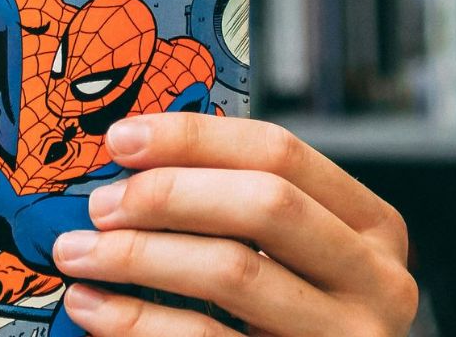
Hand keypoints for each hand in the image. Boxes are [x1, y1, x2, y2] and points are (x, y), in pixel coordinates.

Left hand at [51, 114, 417, 336]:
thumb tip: (132, 161)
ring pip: (234, 272)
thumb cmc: (287, 317)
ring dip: (138, 256)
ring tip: (78, 254)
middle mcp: (377, 279)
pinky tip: (93, 307)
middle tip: (101, 206)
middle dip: (168, 194)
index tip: (121, 140)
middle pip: (265, 203)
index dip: (194, 138)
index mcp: (370, 225)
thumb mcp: (285, 255)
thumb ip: (236, 207)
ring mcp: (347, 336)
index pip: (281, 151)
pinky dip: (137, 320)